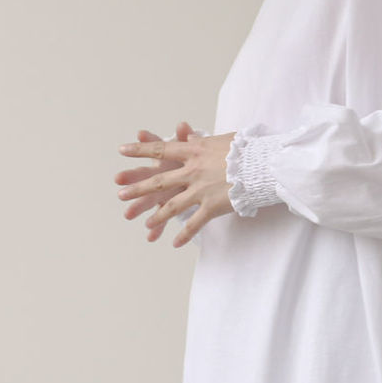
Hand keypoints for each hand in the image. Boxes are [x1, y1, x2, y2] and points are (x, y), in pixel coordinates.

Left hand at [115, 121, 235, 245]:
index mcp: (193, 152)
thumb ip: (200, 142)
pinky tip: (175, 244)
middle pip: (159, 180)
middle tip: (120, 194)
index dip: (140, 150)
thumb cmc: (246, 149)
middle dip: (138, 188)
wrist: (262, 166)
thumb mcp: (220, 139)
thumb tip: (188, 138)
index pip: (160, 149)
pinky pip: (194, 224)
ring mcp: (200, 190)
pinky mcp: (211, 206)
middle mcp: (192, 171)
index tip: (122, 150)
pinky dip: (184, 235)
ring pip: (172, 206)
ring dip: (157, 216)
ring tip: (145, 223)